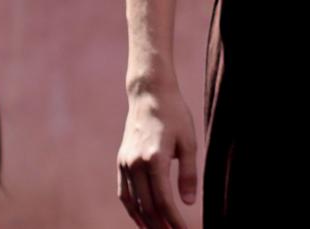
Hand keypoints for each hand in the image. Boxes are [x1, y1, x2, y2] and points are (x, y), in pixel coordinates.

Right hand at [117, 78, 197, 228]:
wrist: (149, 94)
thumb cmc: (174, 115)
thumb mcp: (188, 141)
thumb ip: (188, 173)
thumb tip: (187, 203)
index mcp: (155, 159)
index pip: (164, 200)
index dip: (174, 220)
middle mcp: (135, 164)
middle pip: (147, 206)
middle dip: (160, 225)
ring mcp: (125, 163)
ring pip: (132, 203)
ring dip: (145, 221)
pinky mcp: (121, 161)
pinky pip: (124, 193)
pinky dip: (132, 209)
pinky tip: (142, 218)